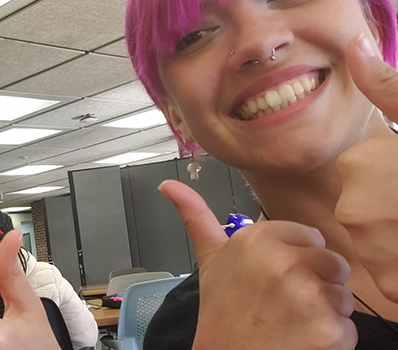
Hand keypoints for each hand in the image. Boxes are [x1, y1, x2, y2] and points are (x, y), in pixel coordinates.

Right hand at [159, 180, 356, 349]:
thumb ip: (196, 216)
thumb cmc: (221, 313)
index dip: (298, 260)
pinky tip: (300, 340)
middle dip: (317, 285)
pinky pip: (348, 329)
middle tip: (285, 304)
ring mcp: (308, 296)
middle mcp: (283, 261)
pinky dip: (330, 341)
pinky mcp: (327, 329)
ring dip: (325, 314)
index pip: (312, 237)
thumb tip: (169, 185)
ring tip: (291, 323)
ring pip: (343, 297)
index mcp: (256, 239)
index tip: (276, 278)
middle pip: (333, 264)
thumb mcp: (209, 260)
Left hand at [335, 33, 397, 302]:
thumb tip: (354, 43)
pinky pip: (397, 283)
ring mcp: (374, 254)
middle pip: (368, 214)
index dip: (396, 177)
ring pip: (383, 248)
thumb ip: (387, 86)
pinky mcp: (397, 290)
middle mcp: (352, 211)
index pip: (362, 176)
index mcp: (357, 166)